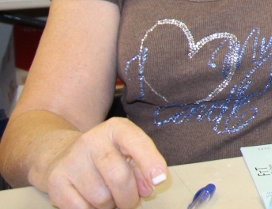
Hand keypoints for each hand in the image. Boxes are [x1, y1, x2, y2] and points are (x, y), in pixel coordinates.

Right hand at [36, 118, 166, 208]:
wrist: (60, 155)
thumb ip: (141, 168)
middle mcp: (91, 140)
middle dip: (129, 197)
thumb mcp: (126, 152)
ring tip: (107, 196)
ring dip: (110, 205)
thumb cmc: (105, 156)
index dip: (150, 162)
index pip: (136, 143)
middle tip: (129, 200)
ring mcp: (71, 160)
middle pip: (119, 178)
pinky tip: (91, 202)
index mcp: (115, 128)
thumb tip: (148, 188)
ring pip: (101, 198)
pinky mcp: (55, 181)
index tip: (160, 180)